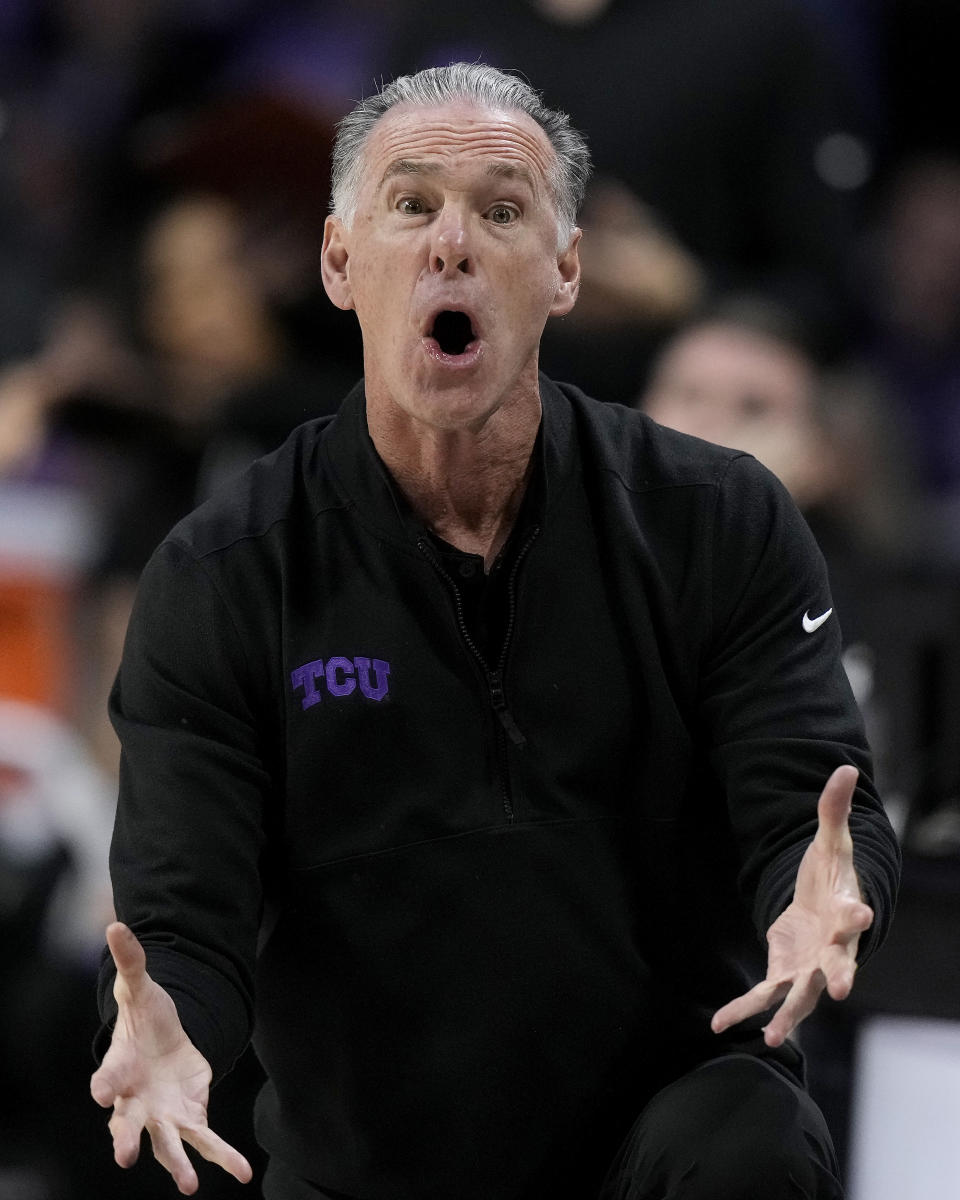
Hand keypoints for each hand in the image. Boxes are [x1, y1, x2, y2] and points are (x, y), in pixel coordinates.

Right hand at [90, 922, 252, 1194]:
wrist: (162, 1043)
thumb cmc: (144, 1019)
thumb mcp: (140, 986)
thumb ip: (130, 960)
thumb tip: (115, 924)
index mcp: (119, 1069)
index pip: (108, 1078)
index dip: (105, 1084)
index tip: (102, 1093)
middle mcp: (136, 1102)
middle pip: (126, 1125)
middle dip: (125, 1139)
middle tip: (124, 1156)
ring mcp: (163, 1114)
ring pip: (167, 1145)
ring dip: (177, 1165)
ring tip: (187, 1187)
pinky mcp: (191, 1116)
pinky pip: (207, 1140)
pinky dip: (224, 1157)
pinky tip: (242, 1175)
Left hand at [711, 765, 873, 1047]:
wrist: (824, 908)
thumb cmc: (832, 877)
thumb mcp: (831, 839)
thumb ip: (834, 808)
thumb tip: (847, 768)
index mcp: (845, 913)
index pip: (856, 915)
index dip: (858, 916)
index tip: (862, 915)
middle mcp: (832, 947)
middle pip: (837, 965)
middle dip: (837, 976)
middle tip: (838, 990)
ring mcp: (809, 965)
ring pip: (801, 995)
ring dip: (788, 1016)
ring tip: (773, 1037)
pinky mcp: (784, 970)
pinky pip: (764, 995)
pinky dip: (743, 1009)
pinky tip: (719, 1025)